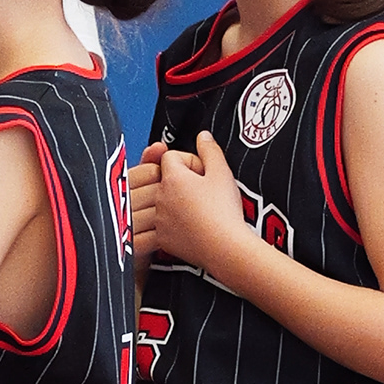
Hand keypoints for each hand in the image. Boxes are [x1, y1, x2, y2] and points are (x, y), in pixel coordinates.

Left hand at [143, 130, 250, 277]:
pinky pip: (164, 224)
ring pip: (164, 201)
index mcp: (171, 178)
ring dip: (179, 201)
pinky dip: (176, 222)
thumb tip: (202, 135)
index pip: (171, 157)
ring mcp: (158, 219)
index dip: (190, 161)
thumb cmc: (224, 210)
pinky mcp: (162, 239)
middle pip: (166, 179)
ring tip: (202, 209)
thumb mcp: (222, 172)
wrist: (225, 247)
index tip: (205, 173)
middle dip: (183, 181)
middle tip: (205, 191)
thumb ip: (210, 150)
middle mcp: (159, 197)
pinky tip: (196, 225)